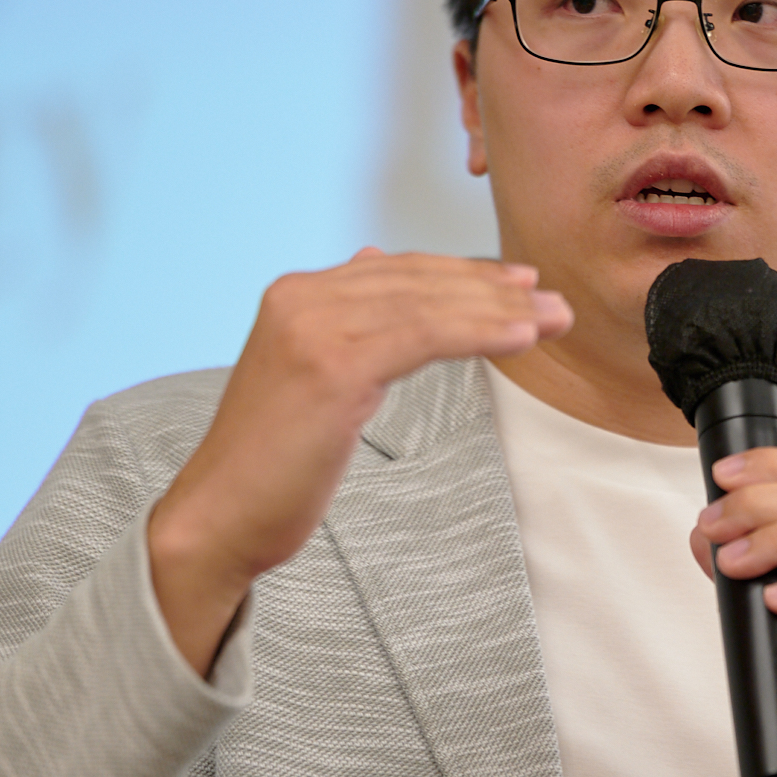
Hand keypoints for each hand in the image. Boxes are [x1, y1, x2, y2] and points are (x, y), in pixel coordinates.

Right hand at [149, 249, 571, 673]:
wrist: (220, 515)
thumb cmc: (271, 462)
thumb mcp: (307, 374)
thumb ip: (341, 320)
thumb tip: (375, 261)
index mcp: (295, 294)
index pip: (398, 271)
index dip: (464, 273)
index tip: (520, 284)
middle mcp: (301, 297)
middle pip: (419, 281)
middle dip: (494, 289)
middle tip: (554, 300)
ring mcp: (314, 327)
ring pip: (430, 305)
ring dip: (502, 312)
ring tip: (556, 320)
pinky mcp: (334, 366)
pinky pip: (427, 336)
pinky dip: (482, 332)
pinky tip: (523, 339)